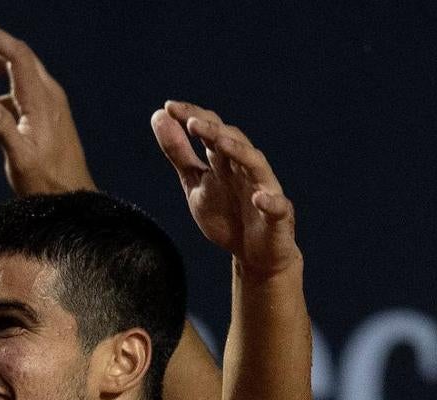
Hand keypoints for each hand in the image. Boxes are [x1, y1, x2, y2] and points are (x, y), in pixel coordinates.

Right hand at [0, 17, 95, 194]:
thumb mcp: (21, 159)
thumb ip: (3, 131)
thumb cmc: (48, 183)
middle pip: (13, 56)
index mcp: (41, 99)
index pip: (16, 54)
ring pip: (11, 75)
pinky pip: (12, 98)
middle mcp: (46, 95)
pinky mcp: (41, 119)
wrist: (72, 200)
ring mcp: (45, 106)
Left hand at [152, 101, 299, 275]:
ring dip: (239, 152)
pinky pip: (276, 206)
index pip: (210, 130)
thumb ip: (179, 153)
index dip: (192, 117)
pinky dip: (269, 201)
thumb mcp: (195, 183)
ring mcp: (264, 188)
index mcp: (225, 159)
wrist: (254, 255)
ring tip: (219, 143)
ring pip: (255, 164)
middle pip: (231, 141)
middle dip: (212, 131)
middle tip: (190, 122)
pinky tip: (258, 198)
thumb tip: (158, 116)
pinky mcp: (278, 215)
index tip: (168, 107)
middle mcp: (245, 167)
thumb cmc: (225, 214)